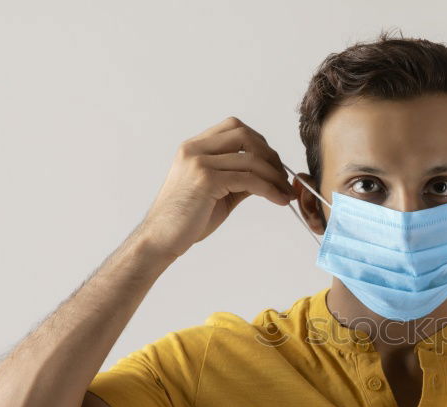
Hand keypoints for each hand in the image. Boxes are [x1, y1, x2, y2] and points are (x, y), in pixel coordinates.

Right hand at [138, 116, 296, 259]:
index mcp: (194, 147)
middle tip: (283, 178)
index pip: (234, 127)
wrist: (161, 239)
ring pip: (250, 158)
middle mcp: (195, 149)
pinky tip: (279, 200)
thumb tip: (268, 175)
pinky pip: (249, 179)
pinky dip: (270, 189)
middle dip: (270, 155)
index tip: (274, 164)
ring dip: (275, 176)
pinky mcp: (206, 179)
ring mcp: (199, 162)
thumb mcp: (217, 191)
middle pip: (244, 134)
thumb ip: (239, 178)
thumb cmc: (187, 219)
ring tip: (286, 193)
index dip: (259, 142)